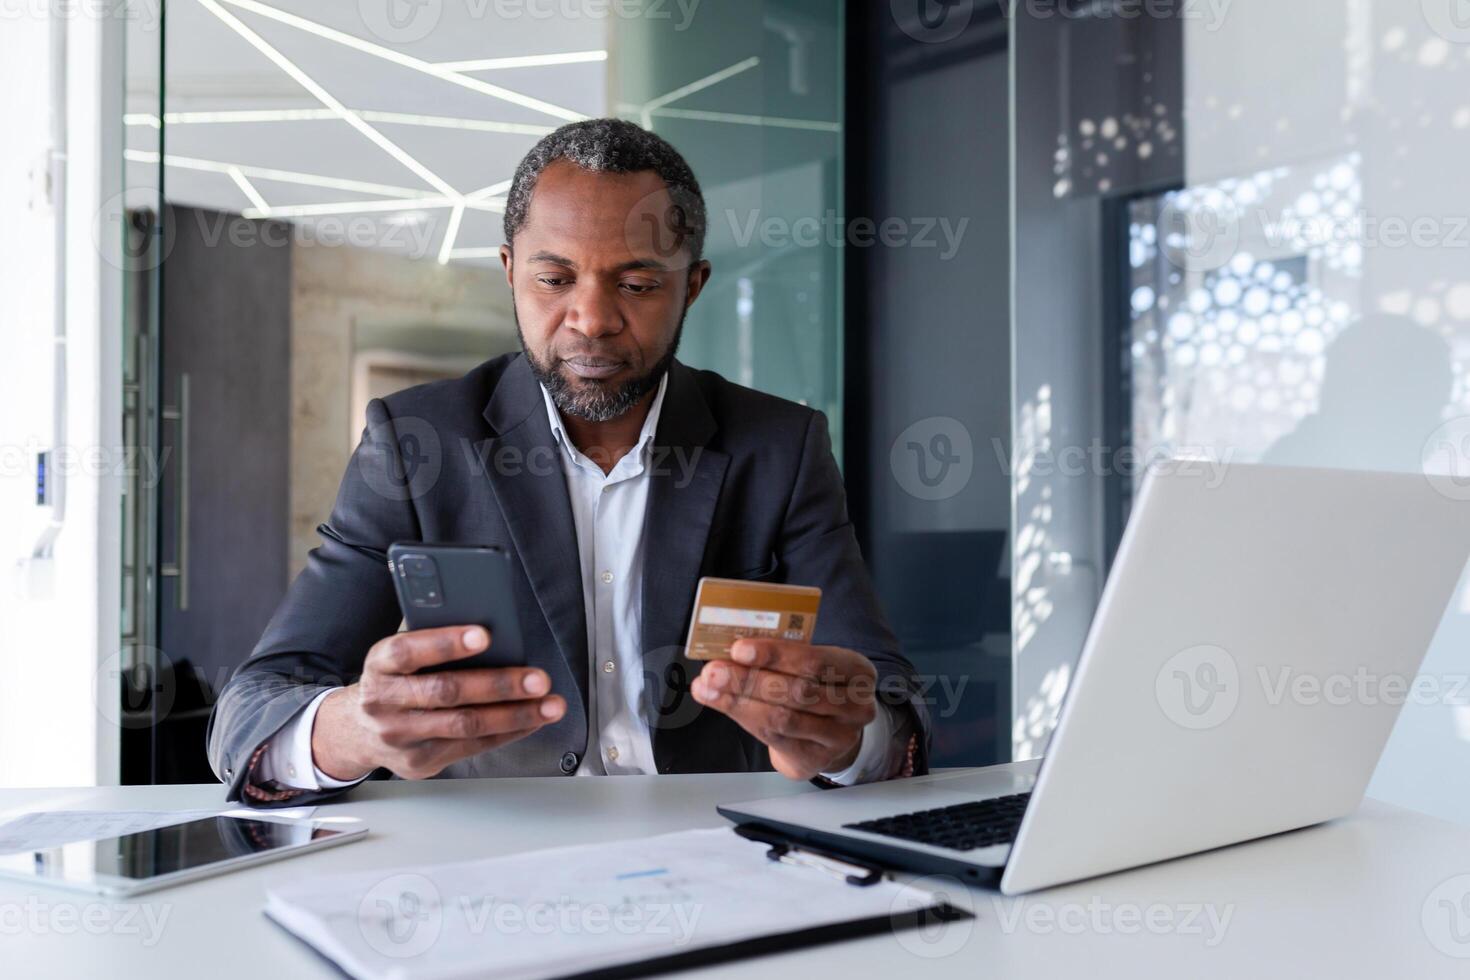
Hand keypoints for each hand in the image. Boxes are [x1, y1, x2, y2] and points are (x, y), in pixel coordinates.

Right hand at [312, 626, 565, 780]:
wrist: (356, 732)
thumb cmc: (392, 682)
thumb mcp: (397, 657)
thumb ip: (431, 645)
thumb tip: (491, 633)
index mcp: (379, 666)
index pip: (408, 651)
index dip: (445, 643)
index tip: (483, 635)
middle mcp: (385, 703)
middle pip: (446, 693)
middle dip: (499, 684)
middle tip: (537, 678)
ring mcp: (402, 737)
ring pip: (464, 725)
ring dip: (515, 715)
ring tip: (548, 704)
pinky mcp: (420, 762)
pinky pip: (472, 747)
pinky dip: (508, 732)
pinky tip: (531, 720)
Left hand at [690, 639, 877, 780]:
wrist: (829, 734)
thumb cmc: (816, 688)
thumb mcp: (810, 665)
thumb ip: (782, 657)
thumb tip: (732, 649)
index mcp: (857, 671)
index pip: (815, 661)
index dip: (775, 655)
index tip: (739, 648)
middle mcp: (855, 706)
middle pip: (798, 691)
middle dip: (749, 680)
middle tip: (714, 671)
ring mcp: (839, 737)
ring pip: (783, 718)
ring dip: (739, 701)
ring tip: (708, 687)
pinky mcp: (816, 759)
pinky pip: (774, 738)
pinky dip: (743, 717)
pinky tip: (721, 704)